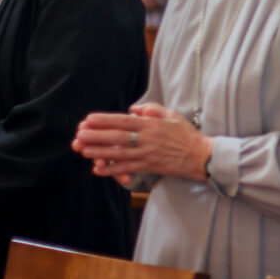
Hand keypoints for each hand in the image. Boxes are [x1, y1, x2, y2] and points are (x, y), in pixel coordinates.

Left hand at [72, 102, 213, 185]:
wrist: (200, 155)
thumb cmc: (186, 134)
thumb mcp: (172, 115)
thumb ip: (152, 109)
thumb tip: (133, 108)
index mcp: (152, 125)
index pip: (124, 121)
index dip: (105, 120)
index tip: (89, 119)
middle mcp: (147, 139)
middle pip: (117, 137)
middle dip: (96, 135)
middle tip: (79, 134)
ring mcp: (147, 154)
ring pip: (118, 153)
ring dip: (99, 152)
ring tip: (83, 150)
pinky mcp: (149, 166)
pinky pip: (127, 168)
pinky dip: (112, 169)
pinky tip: (98, 168)